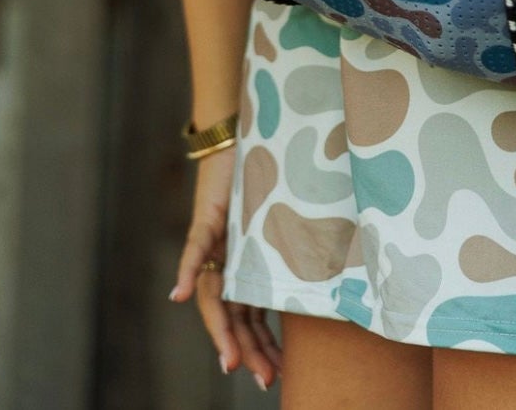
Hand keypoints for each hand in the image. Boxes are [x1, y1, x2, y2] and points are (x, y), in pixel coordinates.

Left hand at [169, 146, 281, 387]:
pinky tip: (178, 296)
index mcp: (249, 267)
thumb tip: (337, 280)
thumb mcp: (293, 220)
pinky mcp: (208, 218)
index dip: (260, 346)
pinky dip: (186, 272)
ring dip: (219, 329)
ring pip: (213, 295)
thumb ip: (300, 250)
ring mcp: (218, 243)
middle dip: (246, 349)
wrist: (254, 136)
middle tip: (263, 379)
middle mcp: (230, 262)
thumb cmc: (279, 177)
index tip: (274, 375)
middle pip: (233, 314)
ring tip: (231, 361)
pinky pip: (195, 249)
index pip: (251, 316)